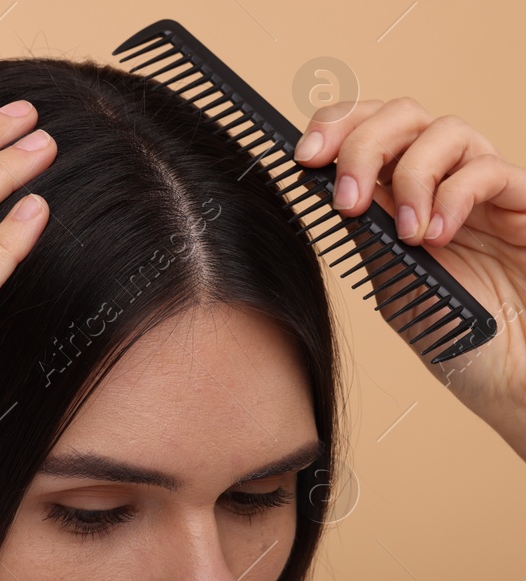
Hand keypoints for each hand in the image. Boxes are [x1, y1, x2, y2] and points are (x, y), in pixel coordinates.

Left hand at [295, 97, 525, 458]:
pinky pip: (489, 170)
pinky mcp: (525, 203)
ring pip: (445, 130)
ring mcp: (485, 187)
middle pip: (402, 113)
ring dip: (410, 176)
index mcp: (398, 189)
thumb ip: (365, 229)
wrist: (508, 372)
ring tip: (405, 233)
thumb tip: (328, 183)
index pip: (366, 126)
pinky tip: (437, 237)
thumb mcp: (389, 276)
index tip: (304, 158)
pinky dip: (453, 197)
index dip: (334, 127)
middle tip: (347, 200)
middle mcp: (442, 177)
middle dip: (362, 145)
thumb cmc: (448, 330)